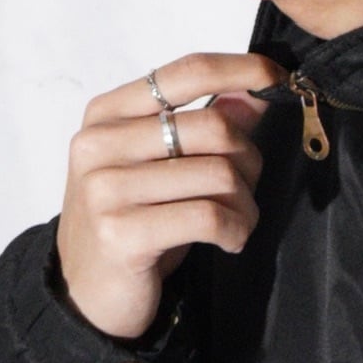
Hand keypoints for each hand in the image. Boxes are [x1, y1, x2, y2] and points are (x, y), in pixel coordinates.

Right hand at [55, 52, 283, 340]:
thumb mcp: (165, 167)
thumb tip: (254, 89)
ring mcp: (105, 188)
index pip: (185, 72)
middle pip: (214, 127)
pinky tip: (230, 241)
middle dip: (249, 161)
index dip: (239, 69)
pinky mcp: (121, 232)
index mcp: (107, 114)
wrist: (86, 292)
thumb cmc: (134, 222)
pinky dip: (236, 230)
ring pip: (219, 174)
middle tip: (245, 191)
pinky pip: (209, 216)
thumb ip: (205, 125)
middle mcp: (99, 143)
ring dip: (246, 204)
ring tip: (237, 223)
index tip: (275, 75)